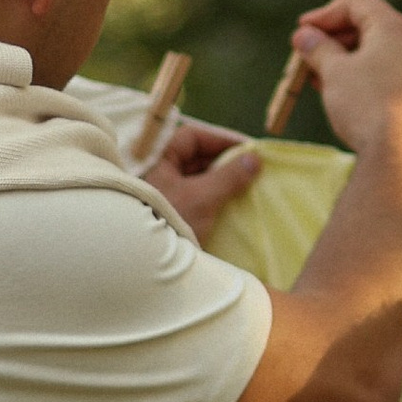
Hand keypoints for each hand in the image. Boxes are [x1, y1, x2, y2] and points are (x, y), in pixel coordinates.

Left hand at [151, 118, 262, 243]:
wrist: (147, 264)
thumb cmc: (170, 222)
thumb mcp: (202, 197)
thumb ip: (229, 177)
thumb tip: (254, 159)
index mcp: (158, 160)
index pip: (192, 137)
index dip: (220, 139)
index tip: (247, 148)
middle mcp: (159, 173)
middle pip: (197, 158)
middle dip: (226, 162)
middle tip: (253, 168)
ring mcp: (165, 194)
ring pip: (199, 178)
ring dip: (223, 180)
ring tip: (248, 186)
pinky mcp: (172, 214)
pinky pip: (198, 197)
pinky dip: (216, 197)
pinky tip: (234, 204)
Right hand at [287, 0, 401, 155]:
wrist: (400, 157)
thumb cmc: (366, 107)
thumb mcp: (334, 72)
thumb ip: (318, 48)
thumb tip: (305, 36)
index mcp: (395, 28)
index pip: (357, 2)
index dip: (324, 13)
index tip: (302, 30)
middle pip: (369, 25)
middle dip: (334, 38)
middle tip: (306, 53)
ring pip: (379, 53)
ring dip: (346, 59)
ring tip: (318, 76)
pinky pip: (389, 74)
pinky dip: (364, 76)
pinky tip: (342, 94)